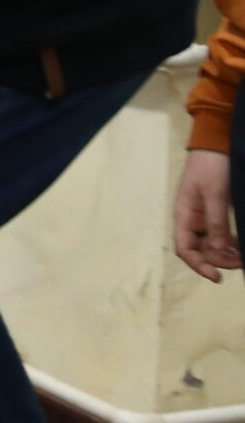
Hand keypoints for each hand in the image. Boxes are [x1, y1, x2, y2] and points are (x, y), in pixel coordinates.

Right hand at [175, 148, 237, 280]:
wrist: (216, 145)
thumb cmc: (211, 166)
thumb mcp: (215, 193)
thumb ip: (216, 221)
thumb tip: (220, 250)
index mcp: (184, 215)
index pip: (185, 249)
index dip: (198, 265)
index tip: (217, 277)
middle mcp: (191, 220)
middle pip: (199, 250)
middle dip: (218, 260)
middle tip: (241, 263)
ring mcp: (203, 217)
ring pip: (211, 244)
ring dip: (225, 254)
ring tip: (243, 257)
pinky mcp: (215, 213)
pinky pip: (220, 234)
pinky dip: (230, 243)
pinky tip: (240, 246)